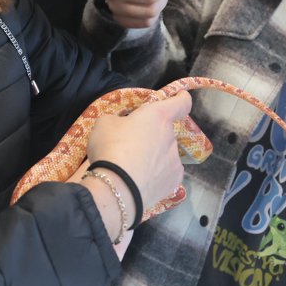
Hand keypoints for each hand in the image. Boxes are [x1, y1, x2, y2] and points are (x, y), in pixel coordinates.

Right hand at [82, 91, 190, 212]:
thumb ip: (119, 119)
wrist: (117, 187)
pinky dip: (155, 175)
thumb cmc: (111, 147)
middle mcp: (171, 136)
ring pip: (165, 154)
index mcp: (158, 116)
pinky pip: (164, 173)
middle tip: (131, 145)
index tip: (180, 97)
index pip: (181, 103)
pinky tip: (140, 181)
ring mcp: (175, 161)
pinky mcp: (174, 182)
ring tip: (133, 168)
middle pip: (165, 131)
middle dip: (152, 135)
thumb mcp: (104, 123)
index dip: (181, 98)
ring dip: (153, 156)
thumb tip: (124, 126)